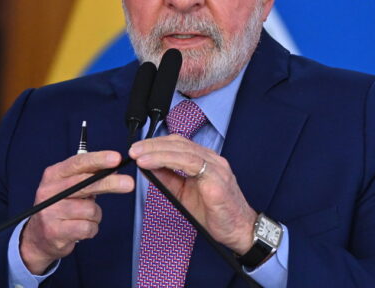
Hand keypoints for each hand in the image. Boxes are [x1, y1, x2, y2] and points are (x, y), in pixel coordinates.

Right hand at [20, 150, 133, 273]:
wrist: (38, 237)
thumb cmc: (60, 207)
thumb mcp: (69, 187)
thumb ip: (89, 177)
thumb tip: (114, 169)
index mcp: (53, 175)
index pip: (77, 163)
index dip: (98, 159)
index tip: (116, 159)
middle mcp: (49, 191)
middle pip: (85, 183)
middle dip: (110, 183)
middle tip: (129, 183)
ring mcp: (50, 212)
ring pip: (90, 209)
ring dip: (95, 214)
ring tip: (84, 217)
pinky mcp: (54, 231)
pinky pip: (87, 227)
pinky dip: (91, 229)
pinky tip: (81, 228)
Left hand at [129, 135, 256, 253]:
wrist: (240, 231)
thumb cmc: (215, 212)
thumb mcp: (183, 193)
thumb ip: (167, 178)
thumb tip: (146, 167)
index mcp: (206, 161)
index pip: (179, 143)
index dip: (157, 143)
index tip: (138, 148)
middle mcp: (212, 160)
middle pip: (179, 143)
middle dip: (153, 145)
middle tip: (134, 150)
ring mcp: (216, 169)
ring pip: (183, 151)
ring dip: (157, 152)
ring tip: (138, 157)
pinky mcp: (217, 181)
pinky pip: (191, 165)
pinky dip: (168, 162)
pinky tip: (153, 164)